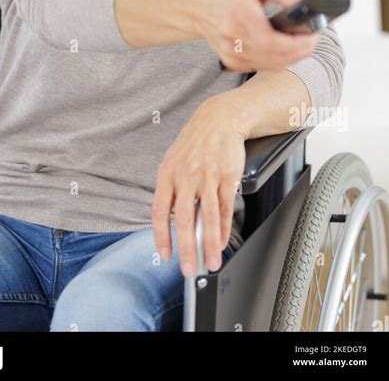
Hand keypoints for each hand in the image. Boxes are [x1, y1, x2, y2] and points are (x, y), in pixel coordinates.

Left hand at [152, 93, 245, 276]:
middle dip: (187, 249)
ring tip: (210, 262)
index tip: (165, 254)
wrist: (218, 119)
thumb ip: (173, 191)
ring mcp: (208, 176)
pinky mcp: (228, 177)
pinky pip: (225, 209)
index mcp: (167, 173)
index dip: (162, 236)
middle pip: (185, 220)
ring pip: (208, 218)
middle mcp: (186, 176)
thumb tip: (174, 225)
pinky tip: (222, 241)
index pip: (160, 211)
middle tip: (188, 268)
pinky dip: (224, 229)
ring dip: (210, 245)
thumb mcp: (174, 162)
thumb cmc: (194, 144)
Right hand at [194, 0, 319, 71]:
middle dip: (299, 50)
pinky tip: (286, 51)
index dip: (296, 43)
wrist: (198, 7)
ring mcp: (230, 52)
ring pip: (270, 64)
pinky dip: (277, 61)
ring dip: (291, 57)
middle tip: (312, 40)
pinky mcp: (231, 61)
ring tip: (303, 44)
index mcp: (239, 14)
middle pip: (274, 56)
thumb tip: (301, 4)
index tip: (312, 36)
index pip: (271, 39)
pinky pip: (261, 67)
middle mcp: (232, 36)